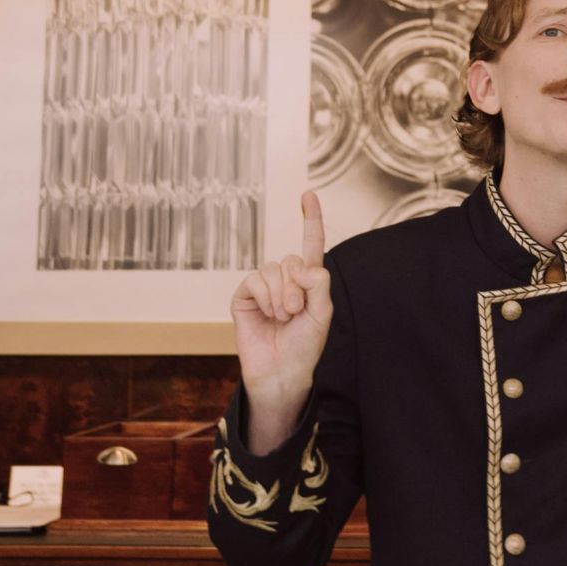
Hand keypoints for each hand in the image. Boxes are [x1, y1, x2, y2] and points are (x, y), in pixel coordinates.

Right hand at [230, 191, 331, 452]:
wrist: (281, 371)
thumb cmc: (304, 346)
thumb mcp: (322, 315)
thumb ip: (319, 285)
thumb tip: (304, 266)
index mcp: (308, 281)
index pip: (310, 245)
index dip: (310, 220)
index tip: (308, 194)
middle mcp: (285, 280)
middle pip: (290, 260)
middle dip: (296, 288)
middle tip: (296, 313)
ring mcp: (263, 287)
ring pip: (272, 269)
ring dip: (281, 296)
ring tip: (283, 318)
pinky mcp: (244, 296)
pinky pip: (254, 280)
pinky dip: (264, 297)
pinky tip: (268, 314)